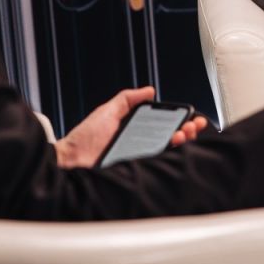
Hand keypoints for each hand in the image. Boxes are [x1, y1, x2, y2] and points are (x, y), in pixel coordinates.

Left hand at [53, 86, 207, 168]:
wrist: (71, 158)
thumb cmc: (85, 137)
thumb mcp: (108, 111)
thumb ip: (128, 99)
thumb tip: (149, 90)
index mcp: (136, 132)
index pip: (164, 128)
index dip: (180, 123)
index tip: (191, 117)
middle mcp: (140, 147)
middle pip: (170, 141)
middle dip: (186, 132)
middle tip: (192, 126)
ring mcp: (139, 161)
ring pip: (167, 154)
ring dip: (180, 143)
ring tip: (184, 134)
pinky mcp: (134, 172)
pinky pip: (155, 166)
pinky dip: (167, 158)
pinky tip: (173, 149)